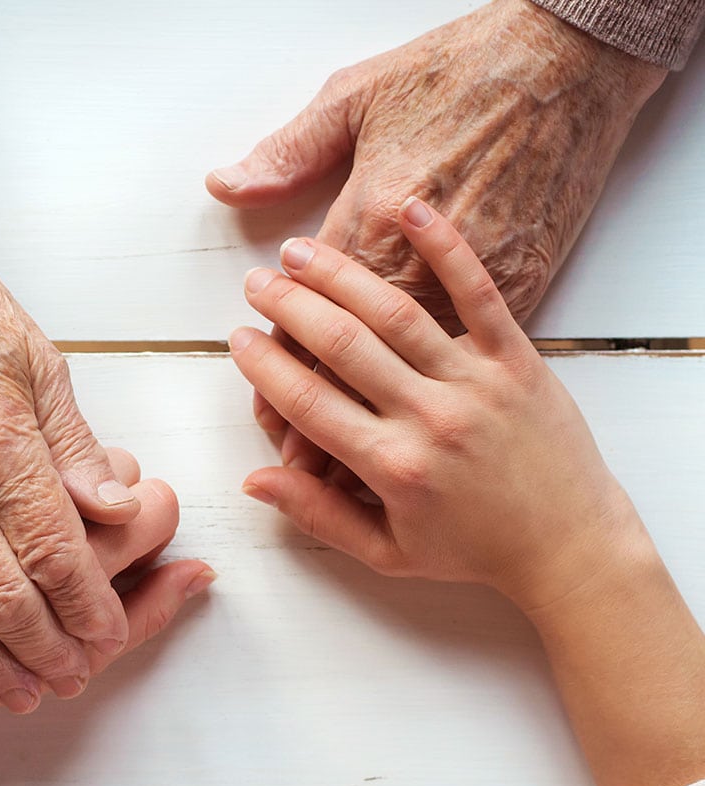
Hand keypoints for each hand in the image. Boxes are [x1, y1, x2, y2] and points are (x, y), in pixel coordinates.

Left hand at [208, 0, 666, 467]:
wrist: (569, 66)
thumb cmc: (459, 73)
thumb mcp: (358, 93)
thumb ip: (290, 149)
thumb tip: (225, 185)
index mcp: (370, 221)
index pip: (306, 313)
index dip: (276, 357)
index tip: (254, 384)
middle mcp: (415, 274)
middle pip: (338, 357)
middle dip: (297, 397)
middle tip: (271, 428)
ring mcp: (470, 299)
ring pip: (392, 380)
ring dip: (350, 417)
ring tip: (313, 448)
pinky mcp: (520, 308)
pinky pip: (456, 375)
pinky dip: (423, 403)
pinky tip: (401, 424)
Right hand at [228, 198, 649, 609]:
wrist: (570, 546)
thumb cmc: (473, 550)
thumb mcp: (387, 552)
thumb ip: (318, 515)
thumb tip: (254, 481)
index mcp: (393, 467)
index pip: (308, 402)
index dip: (266, 365)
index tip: (241, 338)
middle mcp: (430, 417)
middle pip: (341, 345)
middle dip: (289, 307)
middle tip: (257, 282)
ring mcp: (476, 381)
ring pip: (394, 314)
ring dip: (339, 275)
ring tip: (298, 251)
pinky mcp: (517, 359)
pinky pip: (479, 294)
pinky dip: (446, 248)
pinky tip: (410, 208)